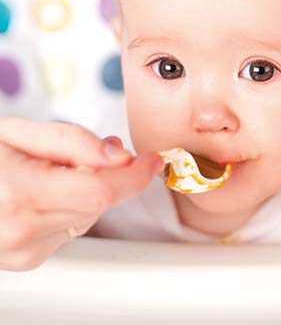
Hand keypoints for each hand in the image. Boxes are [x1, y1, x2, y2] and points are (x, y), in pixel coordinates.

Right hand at [0, 117, 163, 270]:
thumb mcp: (18, 131)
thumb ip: (73, 142)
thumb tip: (120, 157)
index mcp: (19, 193)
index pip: (100, 191)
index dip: (134, 176)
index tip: (153, 161)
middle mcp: (22, 231)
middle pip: (99, 202)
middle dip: (107, 175)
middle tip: (89, 154)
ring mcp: (24, 251)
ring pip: (89, 215)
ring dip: (88, 190)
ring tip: (53, 173)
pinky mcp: (28, 258)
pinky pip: (72, 227)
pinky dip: (72, 206)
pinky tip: (46, 194)